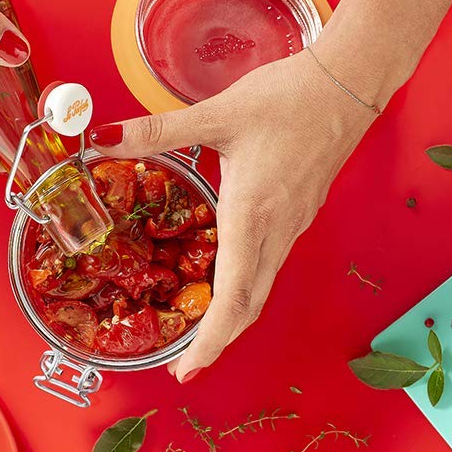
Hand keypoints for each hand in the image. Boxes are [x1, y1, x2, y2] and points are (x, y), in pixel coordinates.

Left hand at [89, 42, 377, 380]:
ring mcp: (294, 224)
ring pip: (263, 287)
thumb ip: (157, 131)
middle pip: (250, 305)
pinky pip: (272, 263)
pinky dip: (246, 287)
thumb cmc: (290, 97)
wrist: (350, 84)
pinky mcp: (301, 212)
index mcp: (252, 213)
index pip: (232, 296)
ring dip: (232, 317)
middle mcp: (277, 229)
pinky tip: (227, 278)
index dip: (209, 340)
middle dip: (216, 342)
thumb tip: (101, 141)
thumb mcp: (217, 113)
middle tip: (182, 365)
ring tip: (199, 331)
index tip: (187, 368)